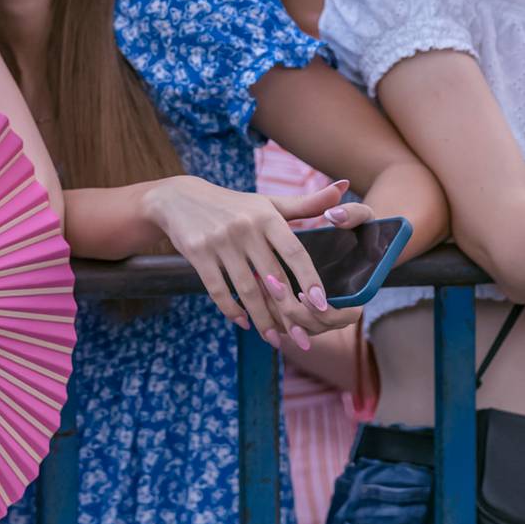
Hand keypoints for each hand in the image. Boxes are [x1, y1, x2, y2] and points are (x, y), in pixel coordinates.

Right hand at [140, 176, 363, 348]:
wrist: (180, 199)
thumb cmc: (234, 205)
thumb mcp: (268, 202)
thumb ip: (306, 203)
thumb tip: (344, 185)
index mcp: (266, 216)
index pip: (293, 252)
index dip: (308, 279)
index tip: (321, 304)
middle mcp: (245, 228)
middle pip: (272, 278)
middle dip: (288, 311)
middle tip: (301, 336)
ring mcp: (220, 242)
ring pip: (246, 289)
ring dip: (261, 318)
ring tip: (274, 338)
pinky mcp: (198, 254)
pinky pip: (218, 290)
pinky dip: (231, 309)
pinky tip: (243, 322)